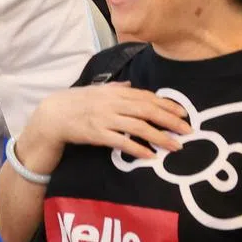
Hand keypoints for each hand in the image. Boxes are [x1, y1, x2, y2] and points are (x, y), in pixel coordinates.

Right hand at [27, 83, 191, 163]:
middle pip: (146, 110)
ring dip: (160, 137)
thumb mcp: (94, 90)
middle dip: (170, 120)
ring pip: (138, 126)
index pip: (145, 96)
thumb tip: (131, 84)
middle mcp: (111, 103)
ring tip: (176, 146)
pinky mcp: (96, 133)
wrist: (51, 115)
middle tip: (189, 130)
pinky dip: (137, 149)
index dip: (166, 104)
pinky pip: (121, 141)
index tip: (184, 113)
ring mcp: (104, 118)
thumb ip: (114, 88)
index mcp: (113, 91)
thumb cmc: (74, 102)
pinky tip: (150, 156)